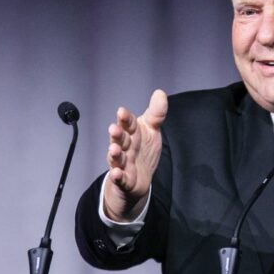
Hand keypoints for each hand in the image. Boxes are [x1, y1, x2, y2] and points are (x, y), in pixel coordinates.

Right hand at [103, 89, 167, 221]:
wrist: (138, 178)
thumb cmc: (143, 150)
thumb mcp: (151, 130)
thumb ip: (156, 113)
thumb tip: (160, 93)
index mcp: (132, 134)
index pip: (129, 124)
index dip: (126, 119)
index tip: (122, 112)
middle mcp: (125, 147)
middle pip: (120, 140)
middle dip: (117, 135)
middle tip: (114, 129)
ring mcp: (123, 163)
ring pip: (117, 158)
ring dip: (115, 154)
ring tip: (114, 150)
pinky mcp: (124, 180)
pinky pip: (120, 178)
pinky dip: (117, 176)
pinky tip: (116, 173)